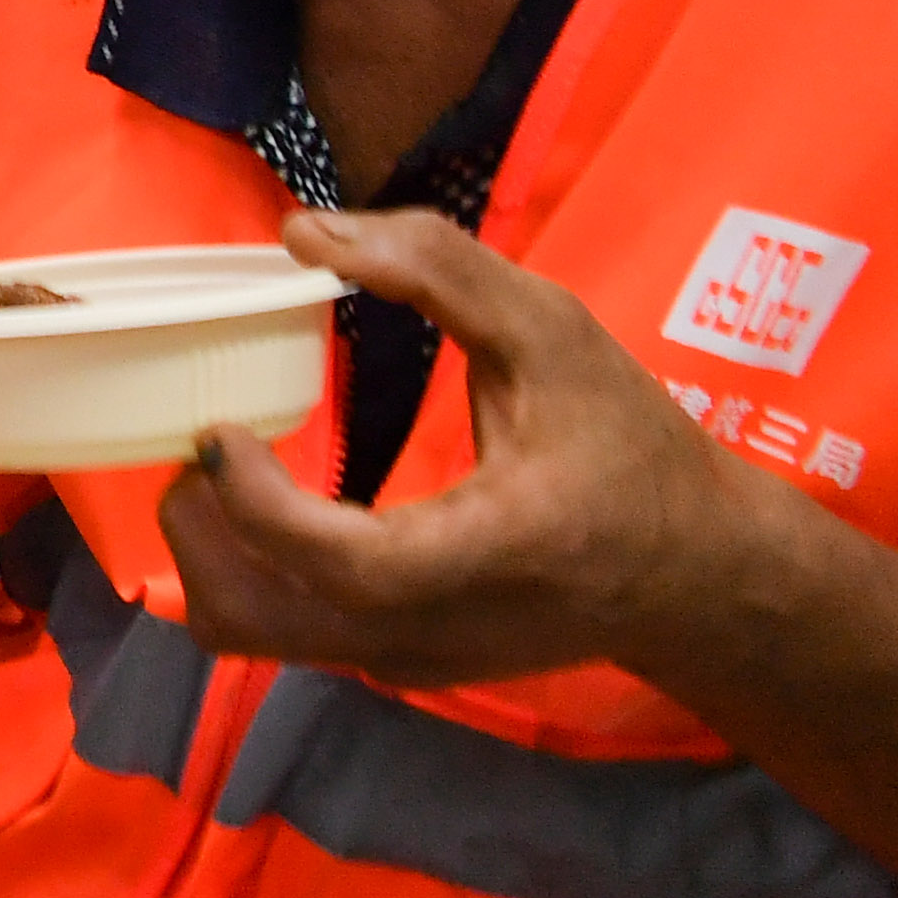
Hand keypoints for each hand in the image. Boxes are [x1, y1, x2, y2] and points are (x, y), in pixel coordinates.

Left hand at [159, 208, 771, 684]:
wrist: (699, 576)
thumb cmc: (633, 451)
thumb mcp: (558, 333)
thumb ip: (440, 268)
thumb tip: (304, 231)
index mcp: (491, 554)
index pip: (341, 563)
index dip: (256, 503)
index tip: (220, 428)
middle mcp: (435, 629)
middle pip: (260, 619)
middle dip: (198, 529)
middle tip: (204, 441)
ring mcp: (411, 661)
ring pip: (256, 639)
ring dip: (208, 555)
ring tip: (224, 468)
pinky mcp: (399, 666)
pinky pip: (287, 636)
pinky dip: (246, 574)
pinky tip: (264, 504)